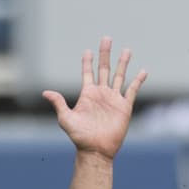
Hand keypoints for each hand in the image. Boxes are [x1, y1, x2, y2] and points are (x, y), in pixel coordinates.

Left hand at [43, 37, 146, 160]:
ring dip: (123, 63)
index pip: (88, 73)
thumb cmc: (79, 137)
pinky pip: (132, 91)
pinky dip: (138, 81)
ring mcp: (114, 99)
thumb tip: (45, 92)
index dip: (87, 61)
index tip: (88, 51)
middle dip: (105, 54)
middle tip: (107, 38)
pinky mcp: (125, 107)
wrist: (96, 150)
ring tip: (127, 50)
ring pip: (119, 76)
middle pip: (104, 69)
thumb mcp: (66, 119)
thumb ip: (59, 103)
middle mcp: (101, 94)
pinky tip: (143, 71)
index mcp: (87, 94)